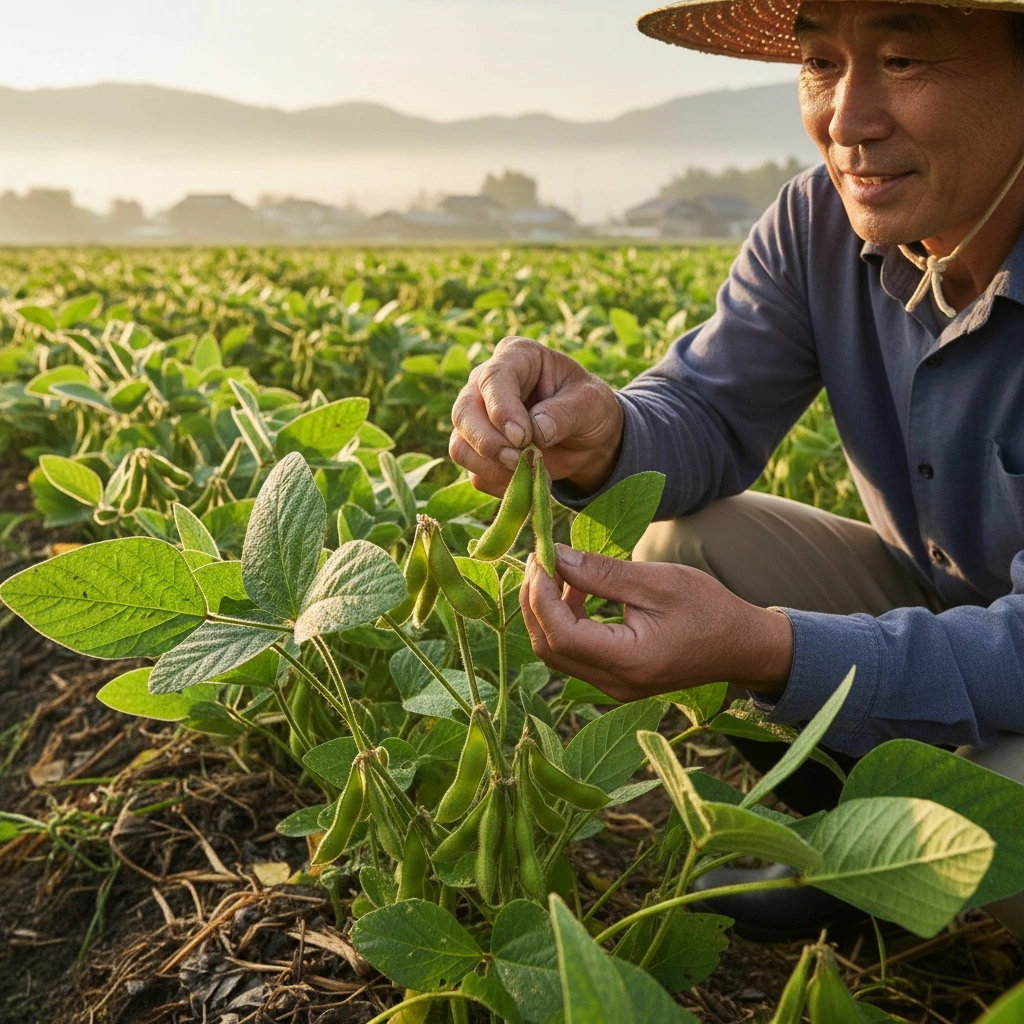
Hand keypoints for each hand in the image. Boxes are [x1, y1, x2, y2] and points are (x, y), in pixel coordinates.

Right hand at [449, 336, 623, 497]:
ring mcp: (476, 420)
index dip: (502, 409)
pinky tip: (529, 479)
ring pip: (460, 447)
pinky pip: (475, 475)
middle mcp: (484, 385)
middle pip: (464, 413)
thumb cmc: (587, 407)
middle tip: (521, 460)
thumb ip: (565, 413)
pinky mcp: (477, 453)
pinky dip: (501, 484)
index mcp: (516, 357)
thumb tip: (537, 431)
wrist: (585, 437)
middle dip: (489, 443)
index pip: (493, 378)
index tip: (521, 437)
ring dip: (494, 468)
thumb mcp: (590, 403)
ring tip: (533, 471)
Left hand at [520, 544, 792, 701]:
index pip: (560, 634)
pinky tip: (575, 591)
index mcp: (628, 661)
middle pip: (549, 647)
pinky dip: (564, 622)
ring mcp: (613, 687)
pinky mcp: (615, 680)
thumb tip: (555, 556)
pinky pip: (574, 654)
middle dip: (535, 602)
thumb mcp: (657, 581)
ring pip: (556, 653)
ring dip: (546, 611)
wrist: (742, 646)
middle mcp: (614, 683)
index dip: (540, 595)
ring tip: (556, 570)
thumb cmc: (709, 609)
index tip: (540, 557)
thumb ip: (603, 573)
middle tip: (539, 560)